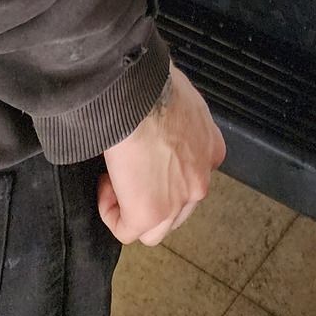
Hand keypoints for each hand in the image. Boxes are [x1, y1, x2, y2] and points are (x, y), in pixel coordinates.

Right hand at [98, 65, 225, 245]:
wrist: (138, 97)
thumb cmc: (153, 85)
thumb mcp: (179, 92)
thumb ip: (177, 111)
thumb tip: (157, 101)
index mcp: (210, 148)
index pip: (194, 175)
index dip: (168, 170)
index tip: (147, 156)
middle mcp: (200, 180)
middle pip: (176, 206)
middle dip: (152, 193)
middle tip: (129, 169)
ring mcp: (177, 202)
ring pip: (155, 228)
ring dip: (132, 210)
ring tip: (115, 181)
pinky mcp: (148, 215)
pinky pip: (126, 230)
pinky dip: (111, 213)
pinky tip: (104, 187)